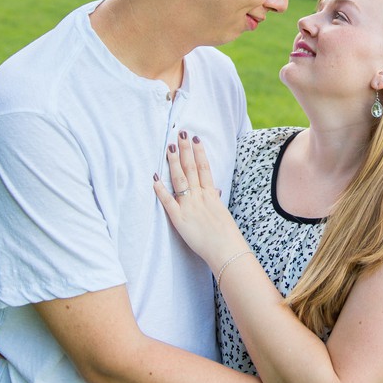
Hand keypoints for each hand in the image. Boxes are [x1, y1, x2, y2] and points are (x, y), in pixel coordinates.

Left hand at [152, 133, 239, 265]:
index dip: (199, 152)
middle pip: (191, 168)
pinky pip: (168, 201)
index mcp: (212, 195)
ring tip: (169, 147)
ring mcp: (189, 206)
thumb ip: (216, 200)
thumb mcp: (223, 213)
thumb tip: (215, 190)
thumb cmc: (227, 236)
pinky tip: (155, 177)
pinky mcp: (179, 219)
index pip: (204, 168)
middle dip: (185, 150)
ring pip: (180, 179)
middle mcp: (200, 196)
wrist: (226, 250)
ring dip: (174, 162)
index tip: (195, 139)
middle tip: (180, 133)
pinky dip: (161, 189)